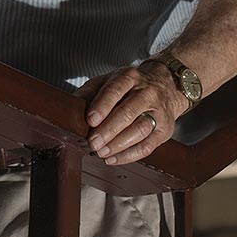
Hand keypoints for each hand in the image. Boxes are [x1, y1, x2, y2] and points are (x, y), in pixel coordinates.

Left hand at [74, 61, 190, 165]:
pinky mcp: (165, 129)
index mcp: (130, 77)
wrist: (167, 85)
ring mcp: (158, 111)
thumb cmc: (131, 86)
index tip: (90, 120)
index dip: (103, 106)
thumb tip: (70, 107)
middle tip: (93, 142)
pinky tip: (113, 158)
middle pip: (128, 112)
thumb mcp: (110, 80)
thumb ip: (90, 92)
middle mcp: (147, 92)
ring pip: (140, 129)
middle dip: (109, 130)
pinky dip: (129, 155)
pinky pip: (148, 146)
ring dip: (119, 144)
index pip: (115, 90)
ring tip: (101, 152)